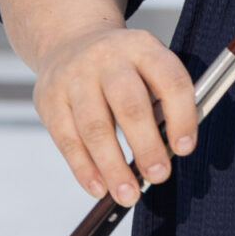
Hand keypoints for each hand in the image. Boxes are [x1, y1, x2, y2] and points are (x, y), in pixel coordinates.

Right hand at [33, 24, 196, 207]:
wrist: (70, 40)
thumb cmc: (121, 67)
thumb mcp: (146, 65)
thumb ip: (160, 100)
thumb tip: (169, 151)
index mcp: (143, 47)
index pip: (169, 80)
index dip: (181, 115)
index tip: (185, 148)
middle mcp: (108, 58)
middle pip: (130, 104)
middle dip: (146, 146)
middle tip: (159, 176)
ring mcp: (75, 77)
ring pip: (95, 127)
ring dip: (113, 167)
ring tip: (129, 195)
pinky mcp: (49, 99)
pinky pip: (67, 140)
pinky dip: (85, 169)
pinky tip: (99, 188)